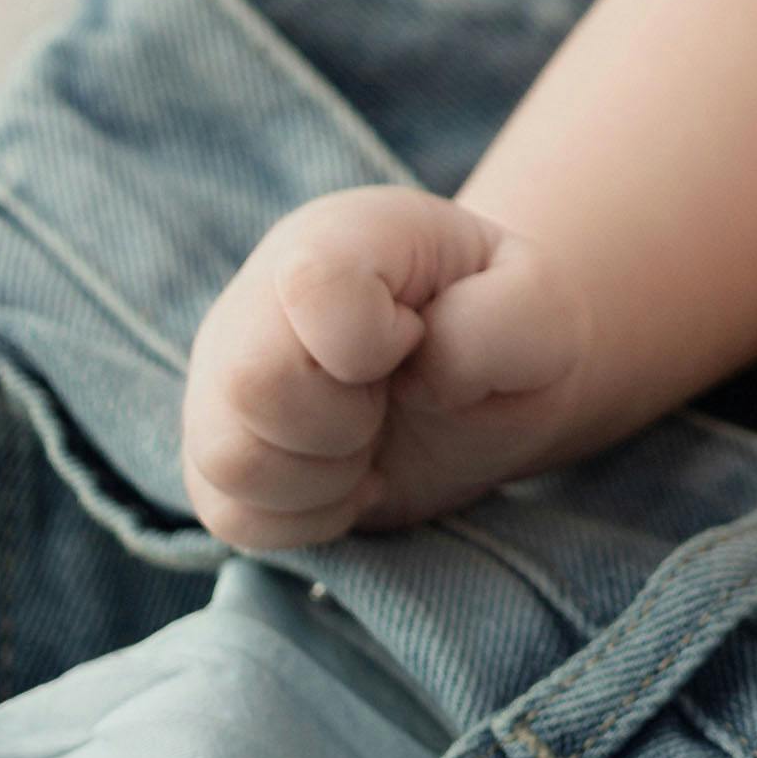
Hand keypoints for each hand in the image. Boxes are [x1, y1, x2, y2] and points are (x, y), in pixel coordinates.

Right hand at [180, 187, 595, 550]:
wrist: (478, 378)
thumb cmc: (501, 326)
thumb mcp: (540, 305)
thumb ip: (499, 322)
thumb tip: (420, 376)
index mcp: (339, 238)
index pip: (312, 286)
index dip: (371, 340)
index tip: (411, 340)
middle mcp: (256, 300)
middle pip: (254, 382)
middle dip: (344, 421)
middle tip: (384, 404)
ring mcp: (221, 378)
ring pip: (227, 459)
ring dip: (322, 477)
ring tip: (365, 443)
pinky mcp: (215, 455)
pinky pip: (229, 515)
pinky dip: (304, 518)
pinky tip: (345, 478)